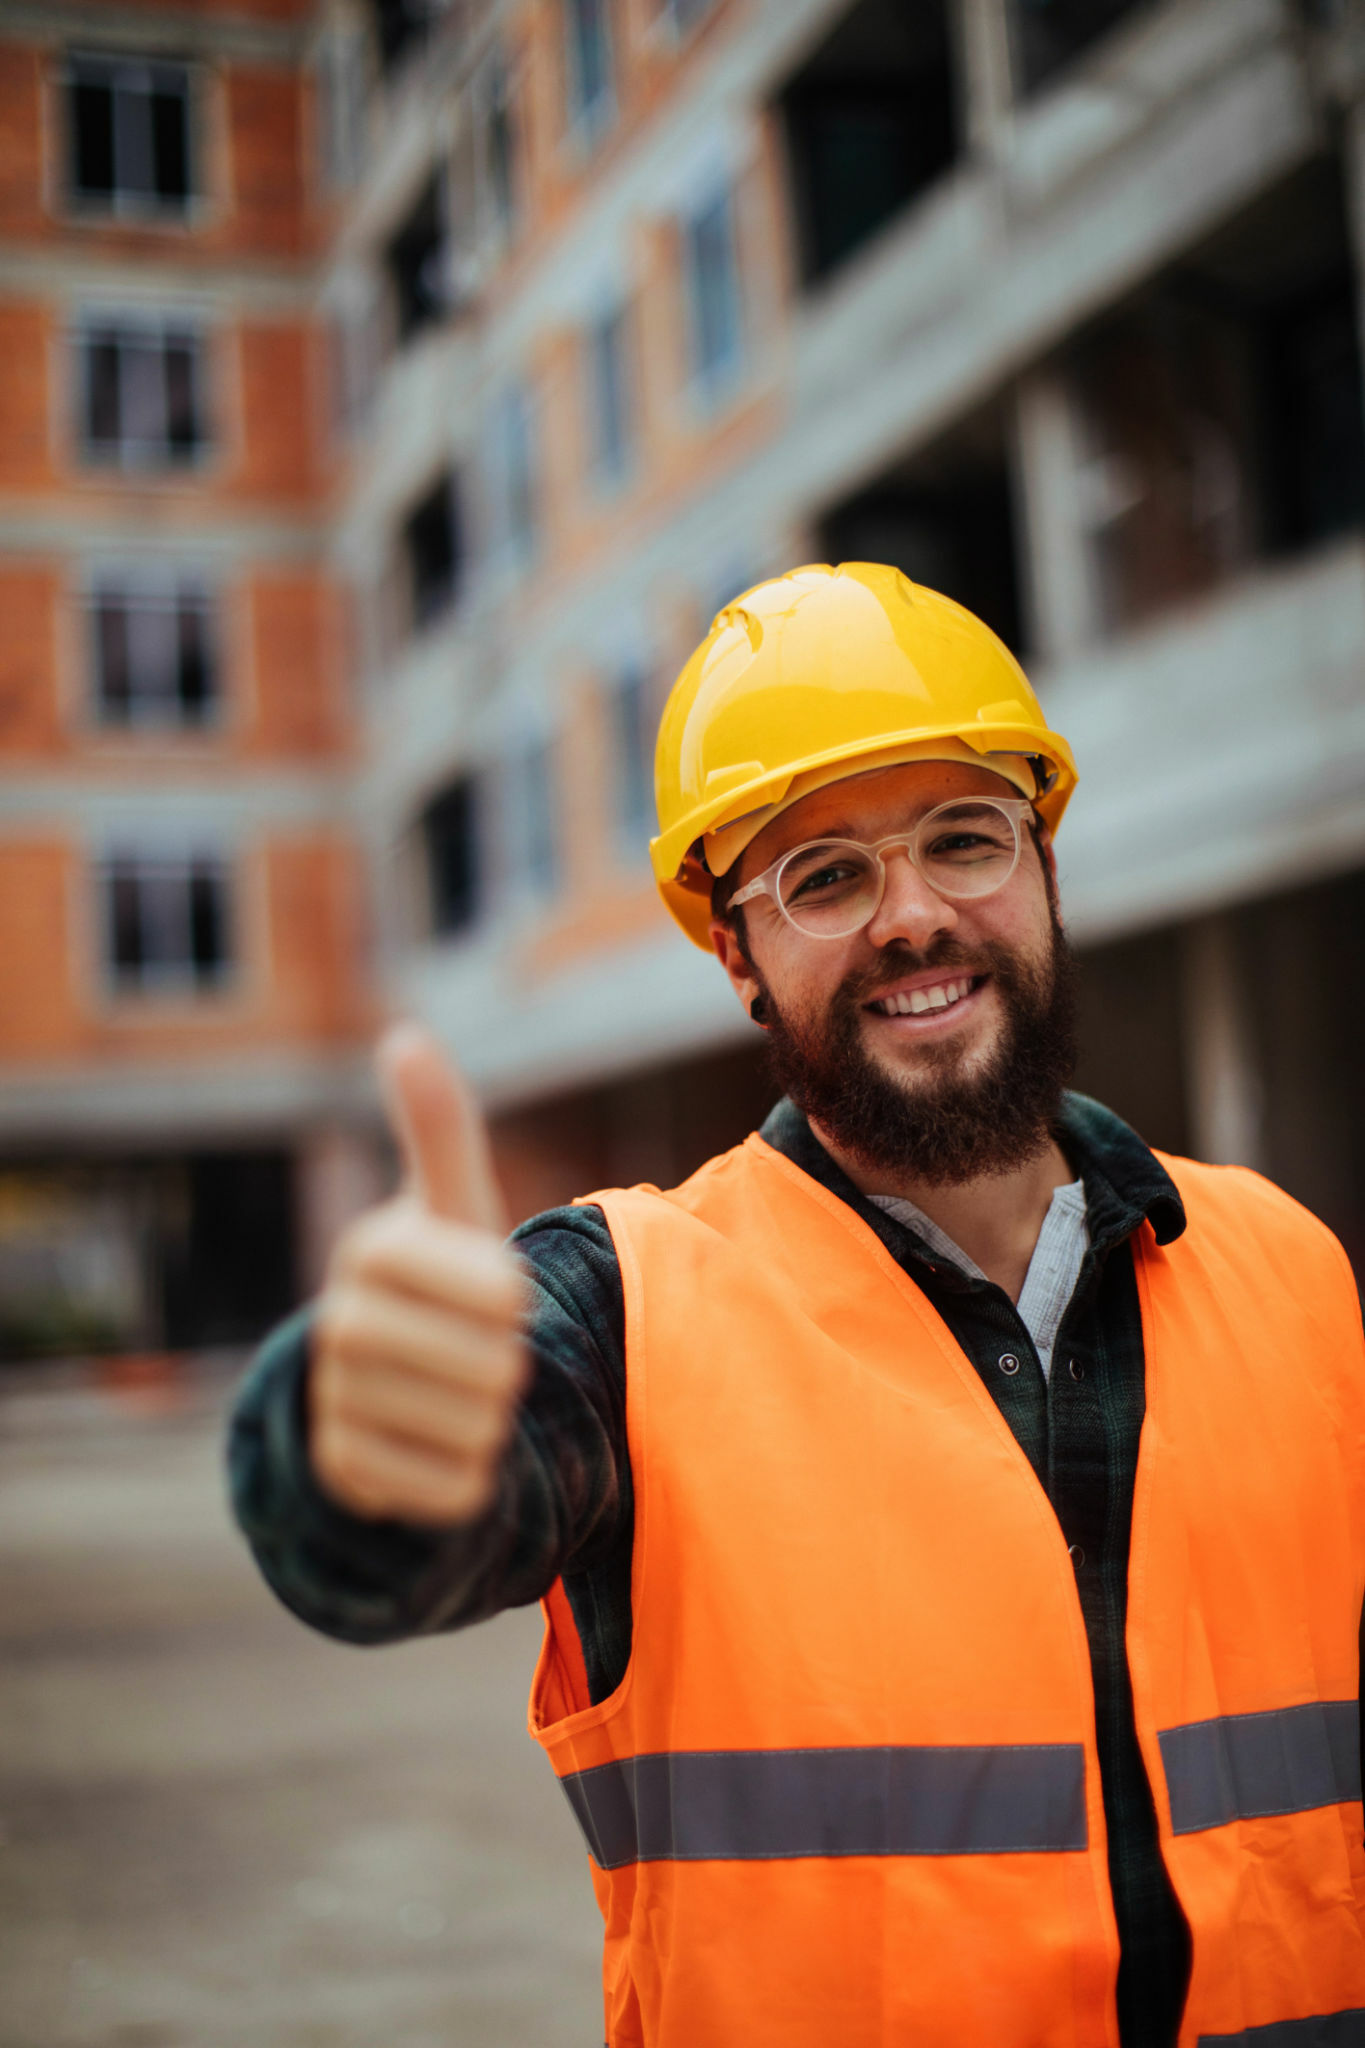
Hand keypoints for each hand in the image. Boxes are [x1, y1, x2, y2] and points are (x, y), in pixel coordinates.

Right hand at [310, 1022, 528, 1525]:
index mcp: (373, 1249)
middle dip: (510, 1364)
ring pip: (476, 1430)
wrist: (396, 1379)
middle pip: (493, 1367)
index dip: (519, 1300)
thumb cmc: (445, 1277)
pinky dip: (471, 1477)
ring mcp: (335, 1401)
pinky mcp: (346, 1474)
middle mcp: (338, 1323)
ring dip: (493, 1419)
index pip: (499, 1292)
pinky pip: (454, 1490)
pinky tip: (443, 1445)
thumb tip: (403, 1035)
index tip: (499, 1294)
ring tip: (463, 1394)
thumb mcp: (452, 1202)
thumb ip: (438, 1124)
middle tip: (483, 1351)